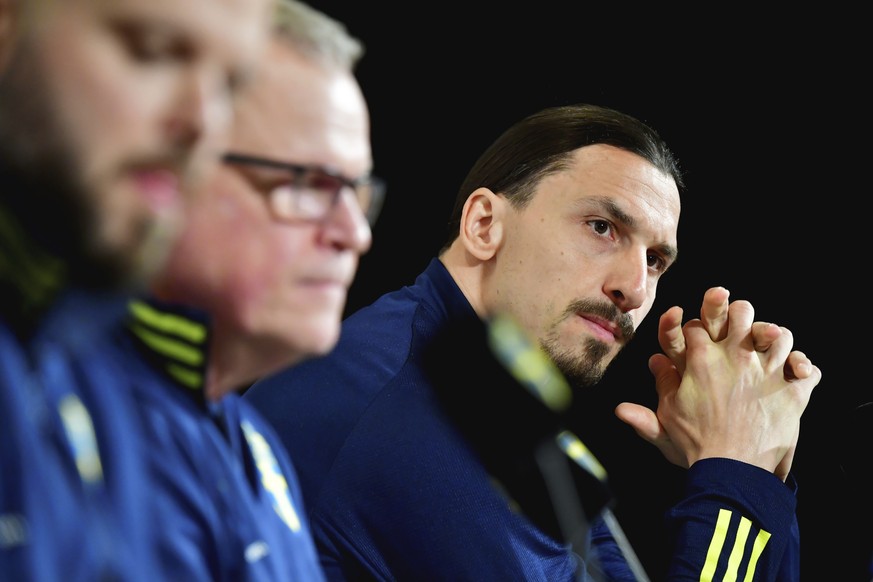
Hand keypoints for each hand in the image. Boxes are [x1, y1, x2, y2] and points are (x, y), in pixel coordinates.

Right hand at [615, 287, 820, 478]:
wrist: (731, 472)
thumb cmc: (696, 446)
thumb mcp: (665, 419)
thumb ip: (655, 393)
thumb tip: (646, 372)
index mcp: (701, 359)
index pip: (695, 325)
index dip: (691, 326)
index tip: (690, 330)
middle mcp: (735, 357)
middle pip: (739, 311)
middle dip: (735, 312)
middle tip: (735, 322)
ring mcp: (767, 371)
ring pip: (778, 333)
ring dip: (774, 337)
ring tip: (770, 344)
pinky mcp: (791, 392)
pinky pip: (807, 369)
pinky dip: (804, 370)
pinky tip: (797, 373)